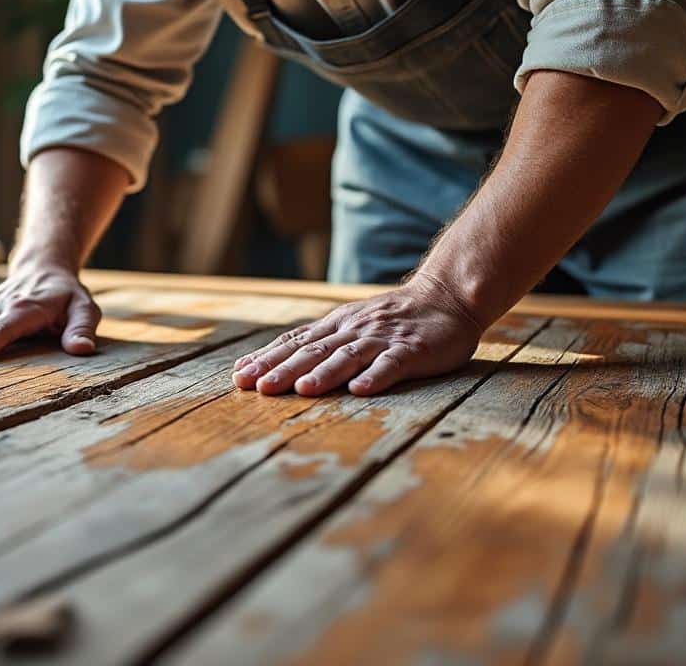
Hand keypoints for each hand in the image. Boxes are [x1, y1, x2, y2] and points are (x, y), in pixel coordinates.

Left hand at [232, 276, 484, 396]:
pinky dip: (375, 376)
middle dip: (284, 369)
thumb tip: (279, 361)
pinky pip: (391, 363)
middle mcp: (353, 329)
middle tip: (258, 387)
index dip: (267, 358)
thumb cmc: (394, 318)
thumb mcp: (352, 323)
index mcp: (336, 325)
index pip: (294, 342)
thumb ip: (322, 341)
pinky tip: (360, 390)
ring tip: (302, 390)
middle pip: (313, 351)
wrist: (446, 296)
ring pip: (347, 356)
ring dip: (324, 373)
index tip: (239, 376)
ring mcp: (381, 339)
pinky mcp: (411, 350)